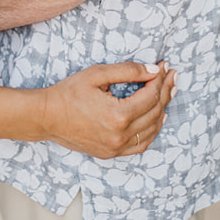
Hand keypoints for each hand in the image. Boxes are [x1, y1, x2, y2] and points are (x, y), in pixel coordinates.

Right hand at [39, 61, 174, 158]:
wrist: (47, 117)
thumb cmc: (69, 93)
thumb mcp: (97, 74)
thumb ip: (127, 71)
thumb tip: (153, 70)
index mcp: (118, 115)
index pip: (150, 96)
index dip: (159, 79)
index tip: (164, 66)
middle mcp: (120, 135)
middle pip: (154, 112)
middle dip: (165, 91)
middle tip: (171, 75)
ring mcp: (116, 147)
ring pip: (151, 131)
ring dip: (162, 111)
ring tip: (168, 93)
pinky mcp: (111, 153)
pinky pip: (140, 146)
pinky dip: (152, 132)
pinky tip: (157, 119)